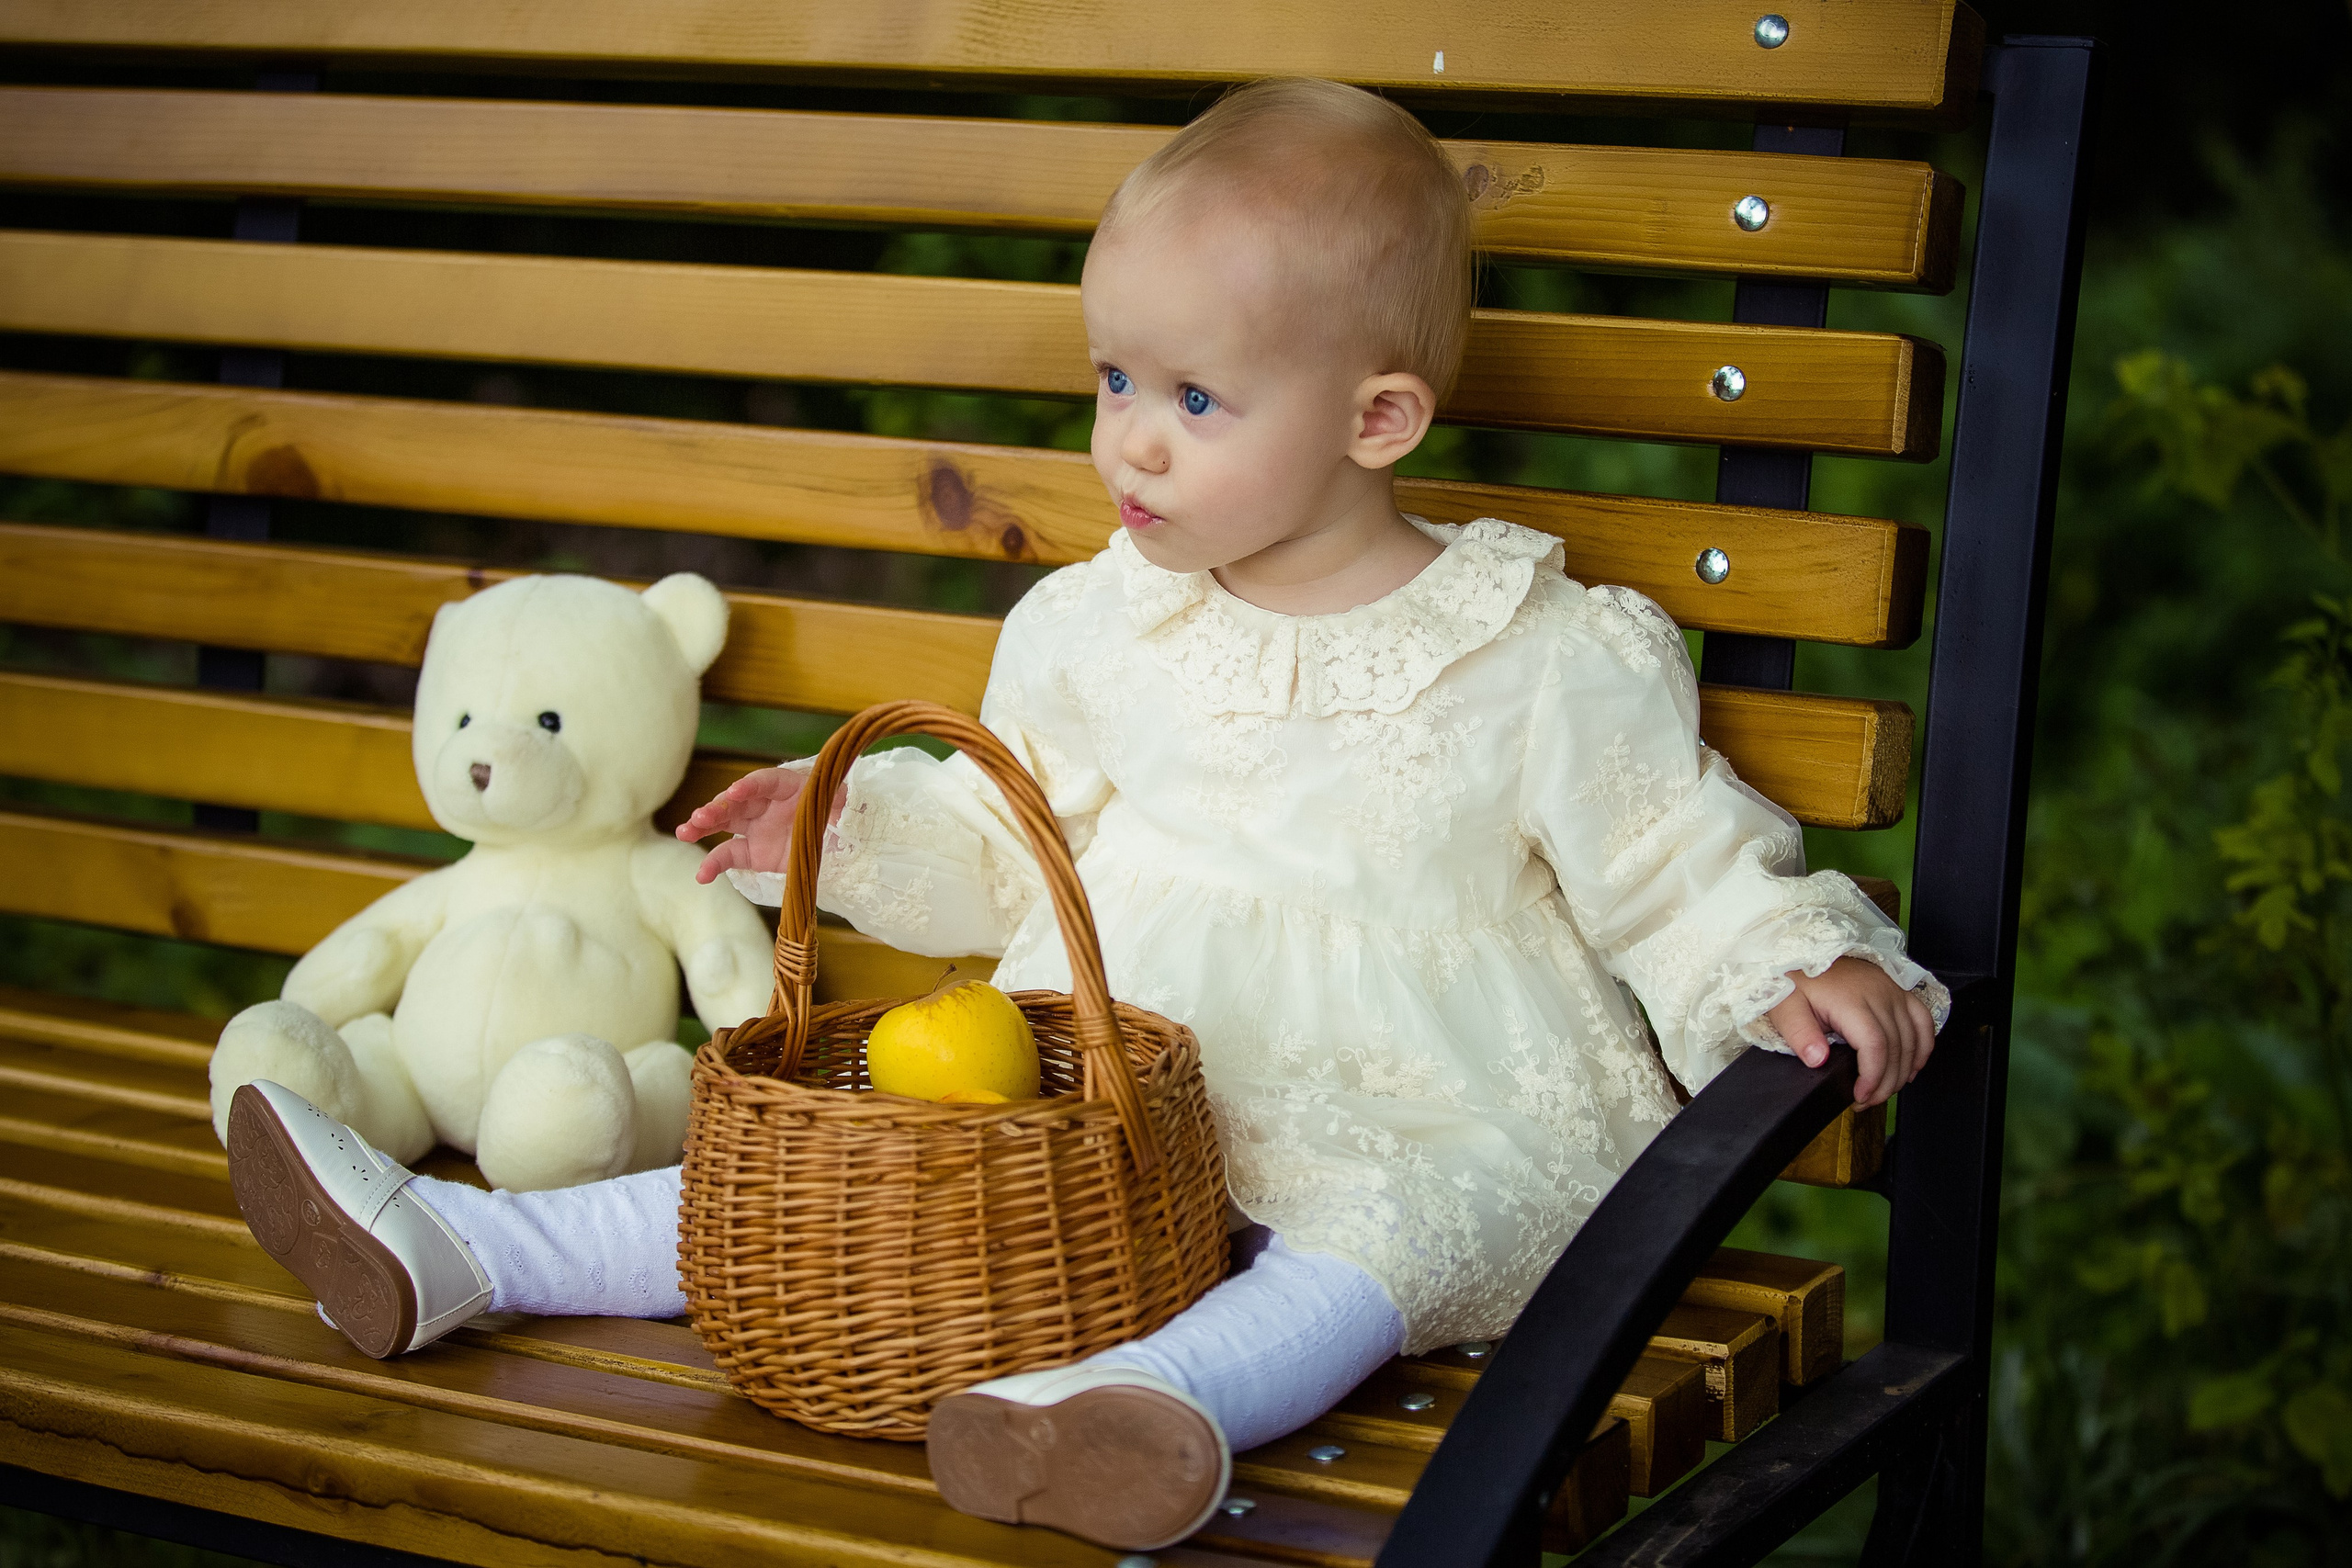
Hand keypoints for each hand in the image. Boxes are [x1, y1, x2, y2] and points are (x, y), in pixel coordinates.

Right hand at [673, 767, 842, 884]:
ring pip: (724, 823)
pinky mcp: (753, 853)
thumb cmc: (843, 818)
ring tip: (684, 832)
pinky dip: (713, 864)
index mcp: (788, 787)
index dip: (750, 786)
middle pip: (737, 801)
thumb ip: (836, 800)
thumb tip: (837, 795)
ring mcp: (757, 828)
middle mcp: (767, 804)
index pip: (765, 782)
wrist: (845, 847)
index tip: (736, 791)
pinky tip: (701, 876)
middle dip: (718, 806)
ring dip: (703, 826)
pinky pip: (729, 856)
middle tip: (700, 816)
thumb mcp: (845, 806)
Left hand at [1766, 956, 1936, 1106]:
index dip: (1873, 1077)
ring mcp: (1892, 991)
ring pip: (1914, 1038)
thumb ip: (1799, 1034)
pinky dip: (1923, 1047)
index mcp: (1851, 1000)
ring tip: (1884, 1089)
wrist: (1802, 950)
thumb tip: (1817, 1059)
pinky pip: (1923, 1021)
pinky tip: (1911, 1067)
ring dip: (1904, 1071)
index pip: (1875, 1045)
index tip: (1860, 1096)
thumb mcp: (1785, 1006)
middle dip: (1886, 1083)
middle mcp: (1879, 994)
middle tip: (1867, 1100)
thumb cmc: (1795, 979)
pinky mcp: (1899, 990)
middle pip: (1897, 1047)